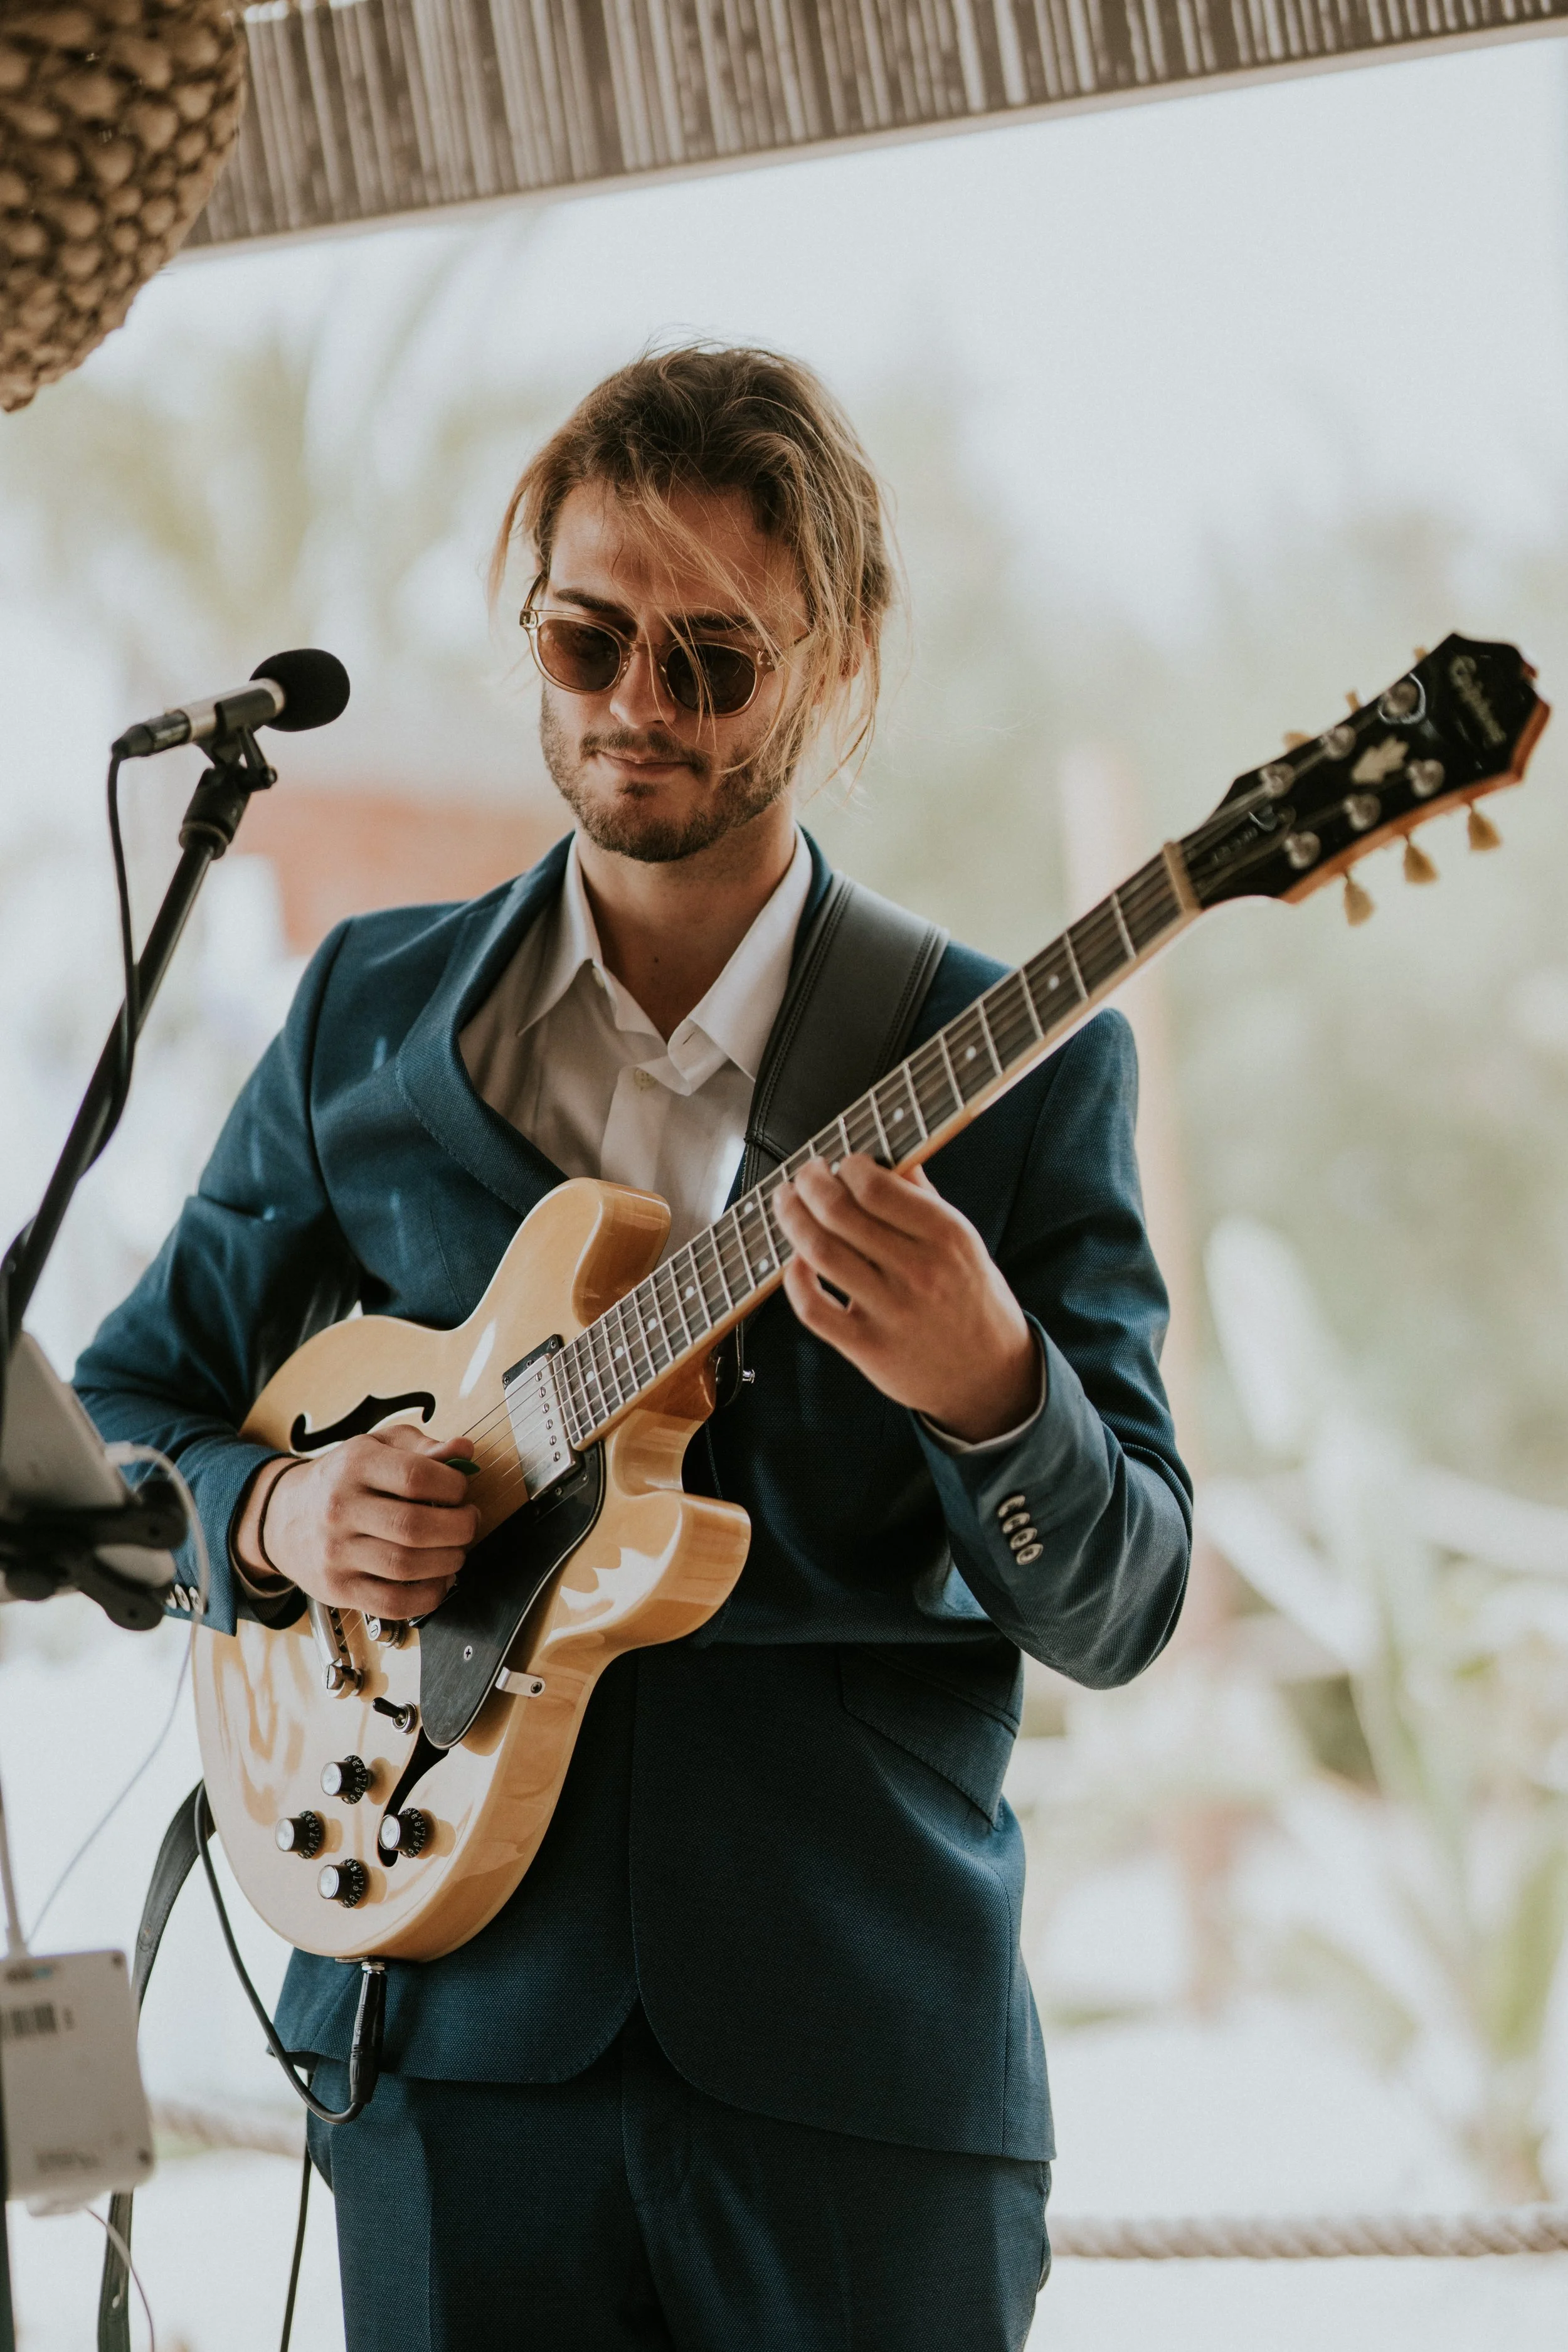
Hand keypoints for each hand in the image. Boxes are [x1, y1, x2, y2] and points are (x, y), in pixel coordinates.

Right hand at [235, 1424, 478, 1618]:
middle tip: (468, 1524)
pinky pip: (392, 1603)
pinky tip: (438, 1580)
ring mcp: (336, 1553)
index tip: (462, 1492)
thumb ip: (422, 1447)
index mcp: (355, 1465)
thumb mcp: (378, 1446)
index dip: (454, 1487)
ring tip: (455, 1551)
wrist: (282, 1516)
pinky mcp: (337, 1589)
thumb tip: (464, 1452)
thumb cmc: (343, 1478)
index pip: (416, 1477)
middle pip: (415, 1526)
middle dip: (459, 1528)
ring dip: (448, 1562)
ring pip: (406, 1566)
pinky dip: (428, 1596)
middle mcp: (341, 1509)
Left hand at [773, 1156, 1040, 1443]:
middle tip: (805, 1175)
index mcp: (947, 1236)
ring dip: (792, 1218)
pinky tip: (794, 1260)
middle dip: (810, 1183)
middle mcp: (919, 1271)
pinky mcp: (868, 1347)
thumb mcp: (964, 1242)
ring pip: (819, 1252)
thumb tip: (887, 1156)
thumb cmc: (971, 1299)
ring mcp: (891, 1311)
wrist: (989, 1376)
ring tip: (788, 1203)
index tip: (843, 1163)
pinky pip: (813, 1307)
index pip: (877, 1186)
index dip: (848, 1167)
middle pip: (840, 1212)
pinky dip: (793, 1278)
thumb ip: (924, 1198)